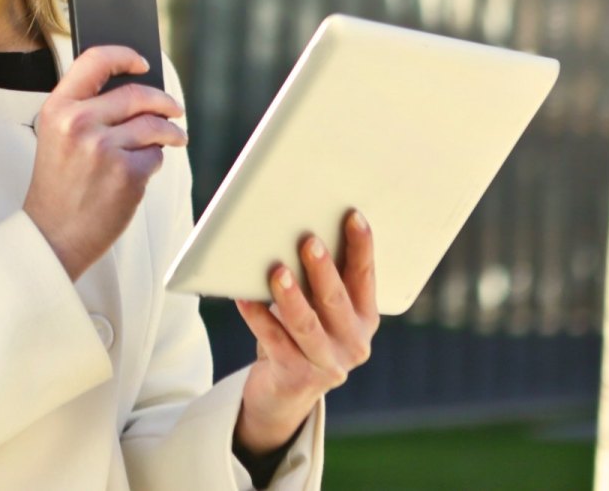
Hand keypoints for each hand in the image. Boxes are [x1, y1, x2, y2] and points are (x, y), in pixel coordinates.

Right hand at [23, 45, 186, 280]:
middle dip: (164, 101)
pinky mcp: (126, 173)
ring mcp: (103, 148)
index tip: (142, 62)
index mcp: (58, 108)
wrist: (53, 236)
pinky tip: (141, 172)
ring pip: (153, 125)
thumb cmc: (59, 186)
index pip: (95, 61)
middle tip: (175, 109)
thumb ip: (86, 109)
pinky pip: (155, 156)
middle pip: (137, 94)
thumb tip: (137, 90)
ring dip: (170, 132)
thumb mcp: (57, 136)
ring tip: (175, 138)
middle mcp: (79, 123)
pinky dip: (154, 162)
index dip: (123, 56)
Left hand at [233, 210, 378, 454]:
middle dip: (322, 269)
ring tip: (277, 272)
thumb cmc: (303, 332)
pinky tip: (243, 298)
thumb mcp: (322, 309)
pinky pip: (273, 341)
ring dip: (291, 296)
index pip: (365, 277)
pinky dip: (257, 317)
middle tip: (309, 241)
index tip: (353, 216)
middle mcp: (353, 343)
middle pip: (335, 300)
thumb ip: (322, 278)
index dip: (362, 247)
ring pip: (306, 324)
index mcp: (365, 318)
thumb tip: (299, 229)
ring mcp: (326, 364)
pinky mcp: (296, 377)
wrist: (285, 392)